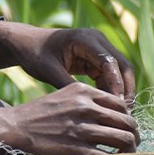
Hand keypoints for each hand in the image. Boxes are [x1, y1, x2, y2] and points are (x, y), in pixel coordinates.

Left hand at [0, 21, 135, 104]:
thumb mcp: (49, 71)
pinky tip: (106, 108)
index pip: (110, 63)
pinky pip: (110, 75)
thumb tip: (89, 107)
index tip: (117, 107)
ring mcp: (99, 48)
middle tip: (125, 114)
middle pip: (124, 66)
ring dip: (121, 92)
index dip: (116, 86)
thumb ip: (68, 86)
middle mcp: (97, 40)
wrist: (27, 43)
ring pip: (120, 72)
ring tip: (118, 115)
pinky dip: (110, 90)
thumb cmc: (35, 54)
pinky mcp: (96, 58)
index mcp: (85, 39)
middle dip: (126, 90)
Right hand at [0, 82, 139, 154]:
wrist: (14, 127)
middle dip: (134, 135)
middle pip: (127, 122)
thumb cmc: (39, 114)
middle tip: (133, 145)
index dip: (128, 118)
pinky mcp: (76, 149)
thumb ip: (88, 99)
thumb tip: (114, 112)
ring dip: (130, 150)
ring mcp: (82, 128)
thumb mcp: (64, 96)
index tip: (126, 129)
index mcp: (84, 92)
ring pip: (123, 140)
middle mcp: (86, 107)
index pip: (121, 104)